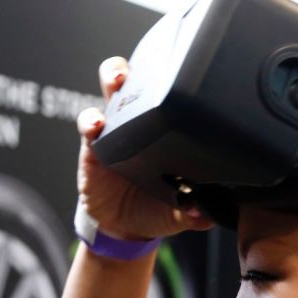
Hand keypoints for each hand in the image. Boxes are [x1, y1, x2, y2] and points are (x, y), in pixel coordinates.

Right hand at [75, 57, 212, 239]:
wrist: (127, 228)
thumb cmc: (157, 208)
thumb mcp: (181, 211)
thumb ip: (194, 212)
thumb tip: (208, 216)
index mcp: (164, 132)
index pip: (166, 96)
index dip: (169, 78)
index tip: (178, 70)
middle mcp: (138, 126)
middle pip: (134, 83)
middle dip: (134, 70)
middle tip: (140, 70)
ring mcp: (115, 134)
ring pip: (109, 96)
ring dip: (112, 82)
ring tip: (118, 83)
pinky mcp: (93, 150)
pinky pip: (89, 128)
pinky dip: (91, 123)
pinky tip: (97, 127)